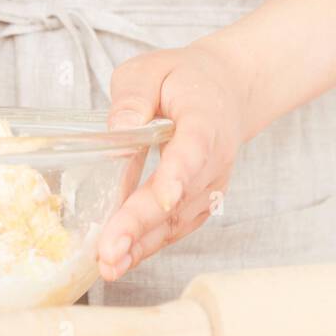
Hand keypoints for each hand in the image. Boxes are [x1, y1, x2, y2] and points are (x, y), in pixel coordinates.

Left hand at [97, 41, 250, 281]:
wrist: (227, 91)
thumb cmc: (184, 79)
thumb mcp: (151, 69)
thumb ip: (133, 95)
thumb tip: (118, 128)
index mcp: (205, 120)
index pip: (193, 150)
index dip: (178, 176)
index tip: (162, 199)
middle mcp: (214, 159)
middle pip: (180, 197)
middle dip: (142, 225)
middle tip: (109, 251)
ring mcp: (212, 184)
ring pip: (177, 220)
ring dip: (142, 245)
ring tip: (108, 266)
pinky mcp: (202, 201)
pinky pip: (177, 227)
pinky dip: (150, 245)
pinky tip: (122, 259)